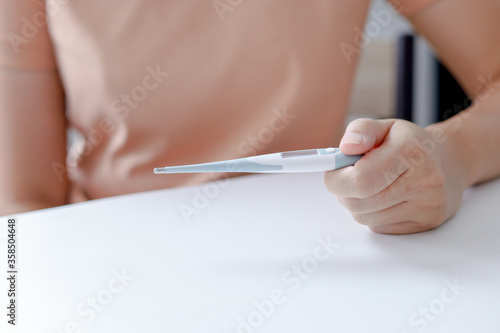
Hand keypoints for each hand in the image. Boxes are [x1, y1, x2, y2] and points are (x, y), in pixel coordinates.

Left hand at [324, 118, 468, 233]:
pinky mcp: (427, 223)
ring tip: (367, 187)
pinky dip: (372, 214)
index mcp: (410, 152)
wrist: (451, 161)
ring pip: (365, 218)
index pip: (360, 181)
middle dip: (343, 192)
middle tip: (347, 178)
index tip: (332, 173)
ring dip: (356, 204)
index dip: (337, 180)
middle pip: (359, 203)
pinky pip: (380, 227)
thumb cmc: (411, 144)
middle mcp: (424, 181)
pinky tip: (383, 198)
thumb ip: (361, 131)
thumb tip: (345, 147)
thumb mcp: (385, 126)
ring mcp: (428, 205)